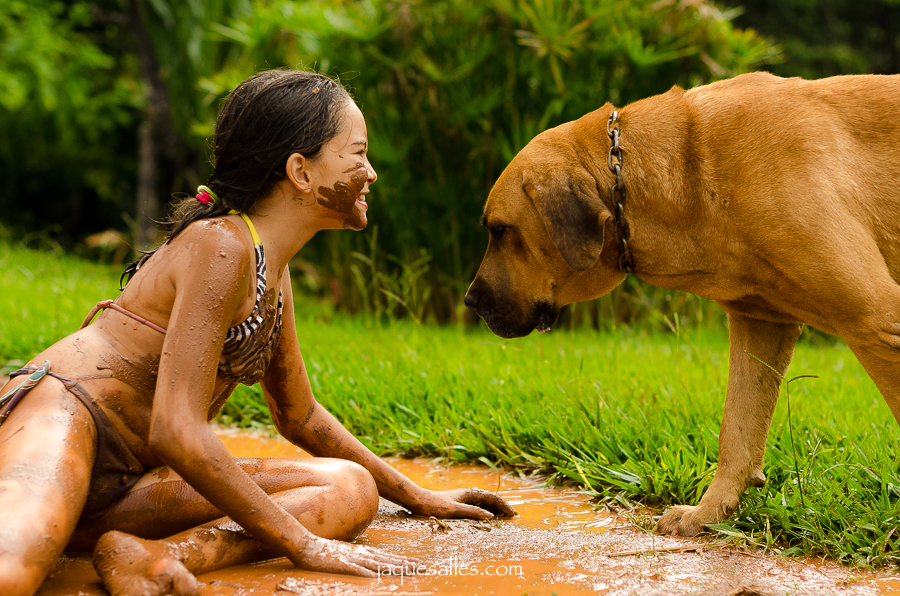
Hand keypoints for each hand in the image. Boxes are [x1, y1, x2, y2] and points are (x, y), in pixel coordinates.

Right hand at [293, 536, 421, 577]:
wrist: (307, 545)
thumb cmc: (325, 551)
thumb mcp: (347, 554)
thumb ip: (359, 559)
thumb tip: (371, 566)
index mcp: (365, 553)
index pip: (389, 557)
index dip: (405, 561)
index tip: (418, 564)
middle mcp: (363, 555)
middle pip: (389, 560)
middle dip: (407, 565)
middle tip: (424, 568)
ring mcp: (353, 559)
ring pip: (379, 564)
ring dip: (395, 568)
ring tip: (410, 571)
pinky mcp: (342, 564)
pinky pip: (357, 570)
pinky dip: (368, 573)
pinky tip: (378, 577)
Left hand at [407, 488, 516, 519]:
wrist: (419, 501)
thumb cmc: (435, 505)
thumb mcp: (455, 510)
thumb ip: (473, 512)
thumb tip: (490, 515)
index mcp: (470, 494)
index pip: (492, 498)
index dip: (504, 506)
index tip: (513, 514)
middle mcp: (468, 495)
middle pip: (491, 500)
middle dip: (503, 507)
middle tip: (514, 517)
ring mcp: (464, 500)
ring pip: (485, 504)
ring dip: (496, 510)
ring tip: (506, 518)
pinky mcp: (459, 506)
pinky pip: (478, 509)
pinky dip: (487, 513)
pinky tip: (489, 519)